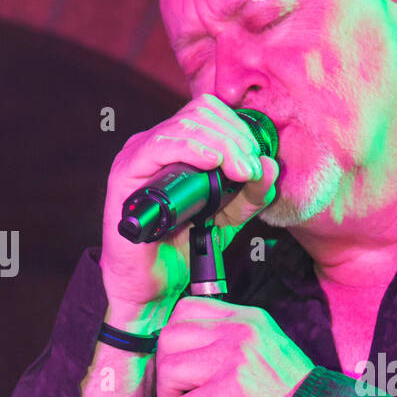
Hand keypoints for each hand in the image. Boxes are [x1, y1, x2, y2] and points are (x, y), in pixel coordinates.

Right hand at [99, 94, 278, 324]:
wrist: (153, 285)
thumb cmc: (185, 248)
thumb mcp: (231, 216)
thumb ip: (253, 193)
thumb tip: (269, 164)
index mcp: (177, 145)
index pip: (210, 111)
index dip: (239, 130)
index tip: (256, 163)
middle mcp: (156, 143)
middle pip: (201, 112)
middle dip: (236, 138)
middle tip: (250, 172)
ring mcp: (139, 155)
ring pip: (185, 125)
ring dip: (223, 145)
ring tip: (240, 172)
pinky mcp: (126, 174)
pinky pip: (160, 145)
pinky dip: (192, 149)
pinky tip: (213, 163)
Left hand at [155, 297, 313, 396]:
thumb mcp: (268, 351)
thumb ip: (234, 341)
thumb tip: (193, 350)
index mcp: (248, 320)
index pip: (188, 309)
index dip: (173, 338)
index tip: (178, 362)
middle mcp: (239, 334)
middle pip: (170, 337)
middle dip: (166, 372)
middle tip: (178, 395)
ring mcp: (232, 362)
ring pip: (169, 371)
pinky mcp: (226, 394)